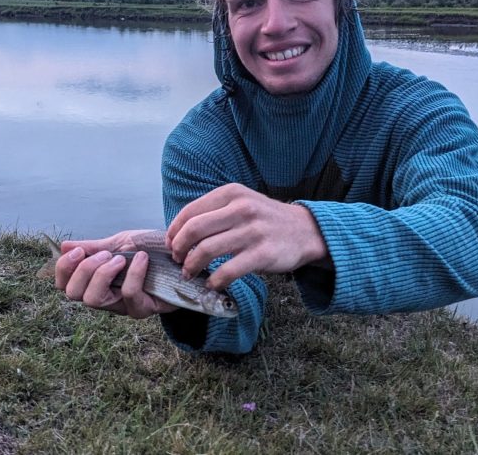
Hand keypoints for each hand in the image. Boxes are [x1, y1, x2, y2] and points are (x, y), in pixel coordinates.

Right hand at [54, 230, 176, 318]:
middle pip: (74, 294)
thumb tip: (63, 246)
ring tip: (120, 258)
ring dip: (103, 273)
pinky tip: (142, 258)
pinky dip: (133, 273)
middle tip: (104, 254)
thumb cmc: (149, 252)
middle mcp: (105, 297)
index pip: (64, 285)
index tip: (77, 251)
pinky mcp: (142, 310)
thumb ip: (94, 247)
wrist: (180, 257)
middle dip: (84, 269)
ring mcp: (122, 306)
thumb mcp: (120, 244)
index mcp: (95, 281)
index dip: (63, 269)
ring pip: (94, 300)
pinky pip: (128, 295)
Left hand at [166, 183, 328, 289]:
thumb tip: (179, 232)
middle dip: (179, 248)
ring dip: (192, 266)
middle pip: (194, 230)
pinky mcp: (263, 254)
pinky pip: (228, 271)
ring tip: (189, 273)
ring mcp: (253, 231)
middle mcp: (241, 208)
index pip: (190, 211)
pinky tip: (212, 284)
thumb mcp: (242, 202)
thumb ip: (215, 211)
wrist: (306, 230)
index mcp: (231, 193)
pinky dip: (214, 280)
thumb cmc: (266, 219)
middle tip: (178, 260)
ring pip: (207, 250)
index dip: (174, 231)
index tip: (171, 244)